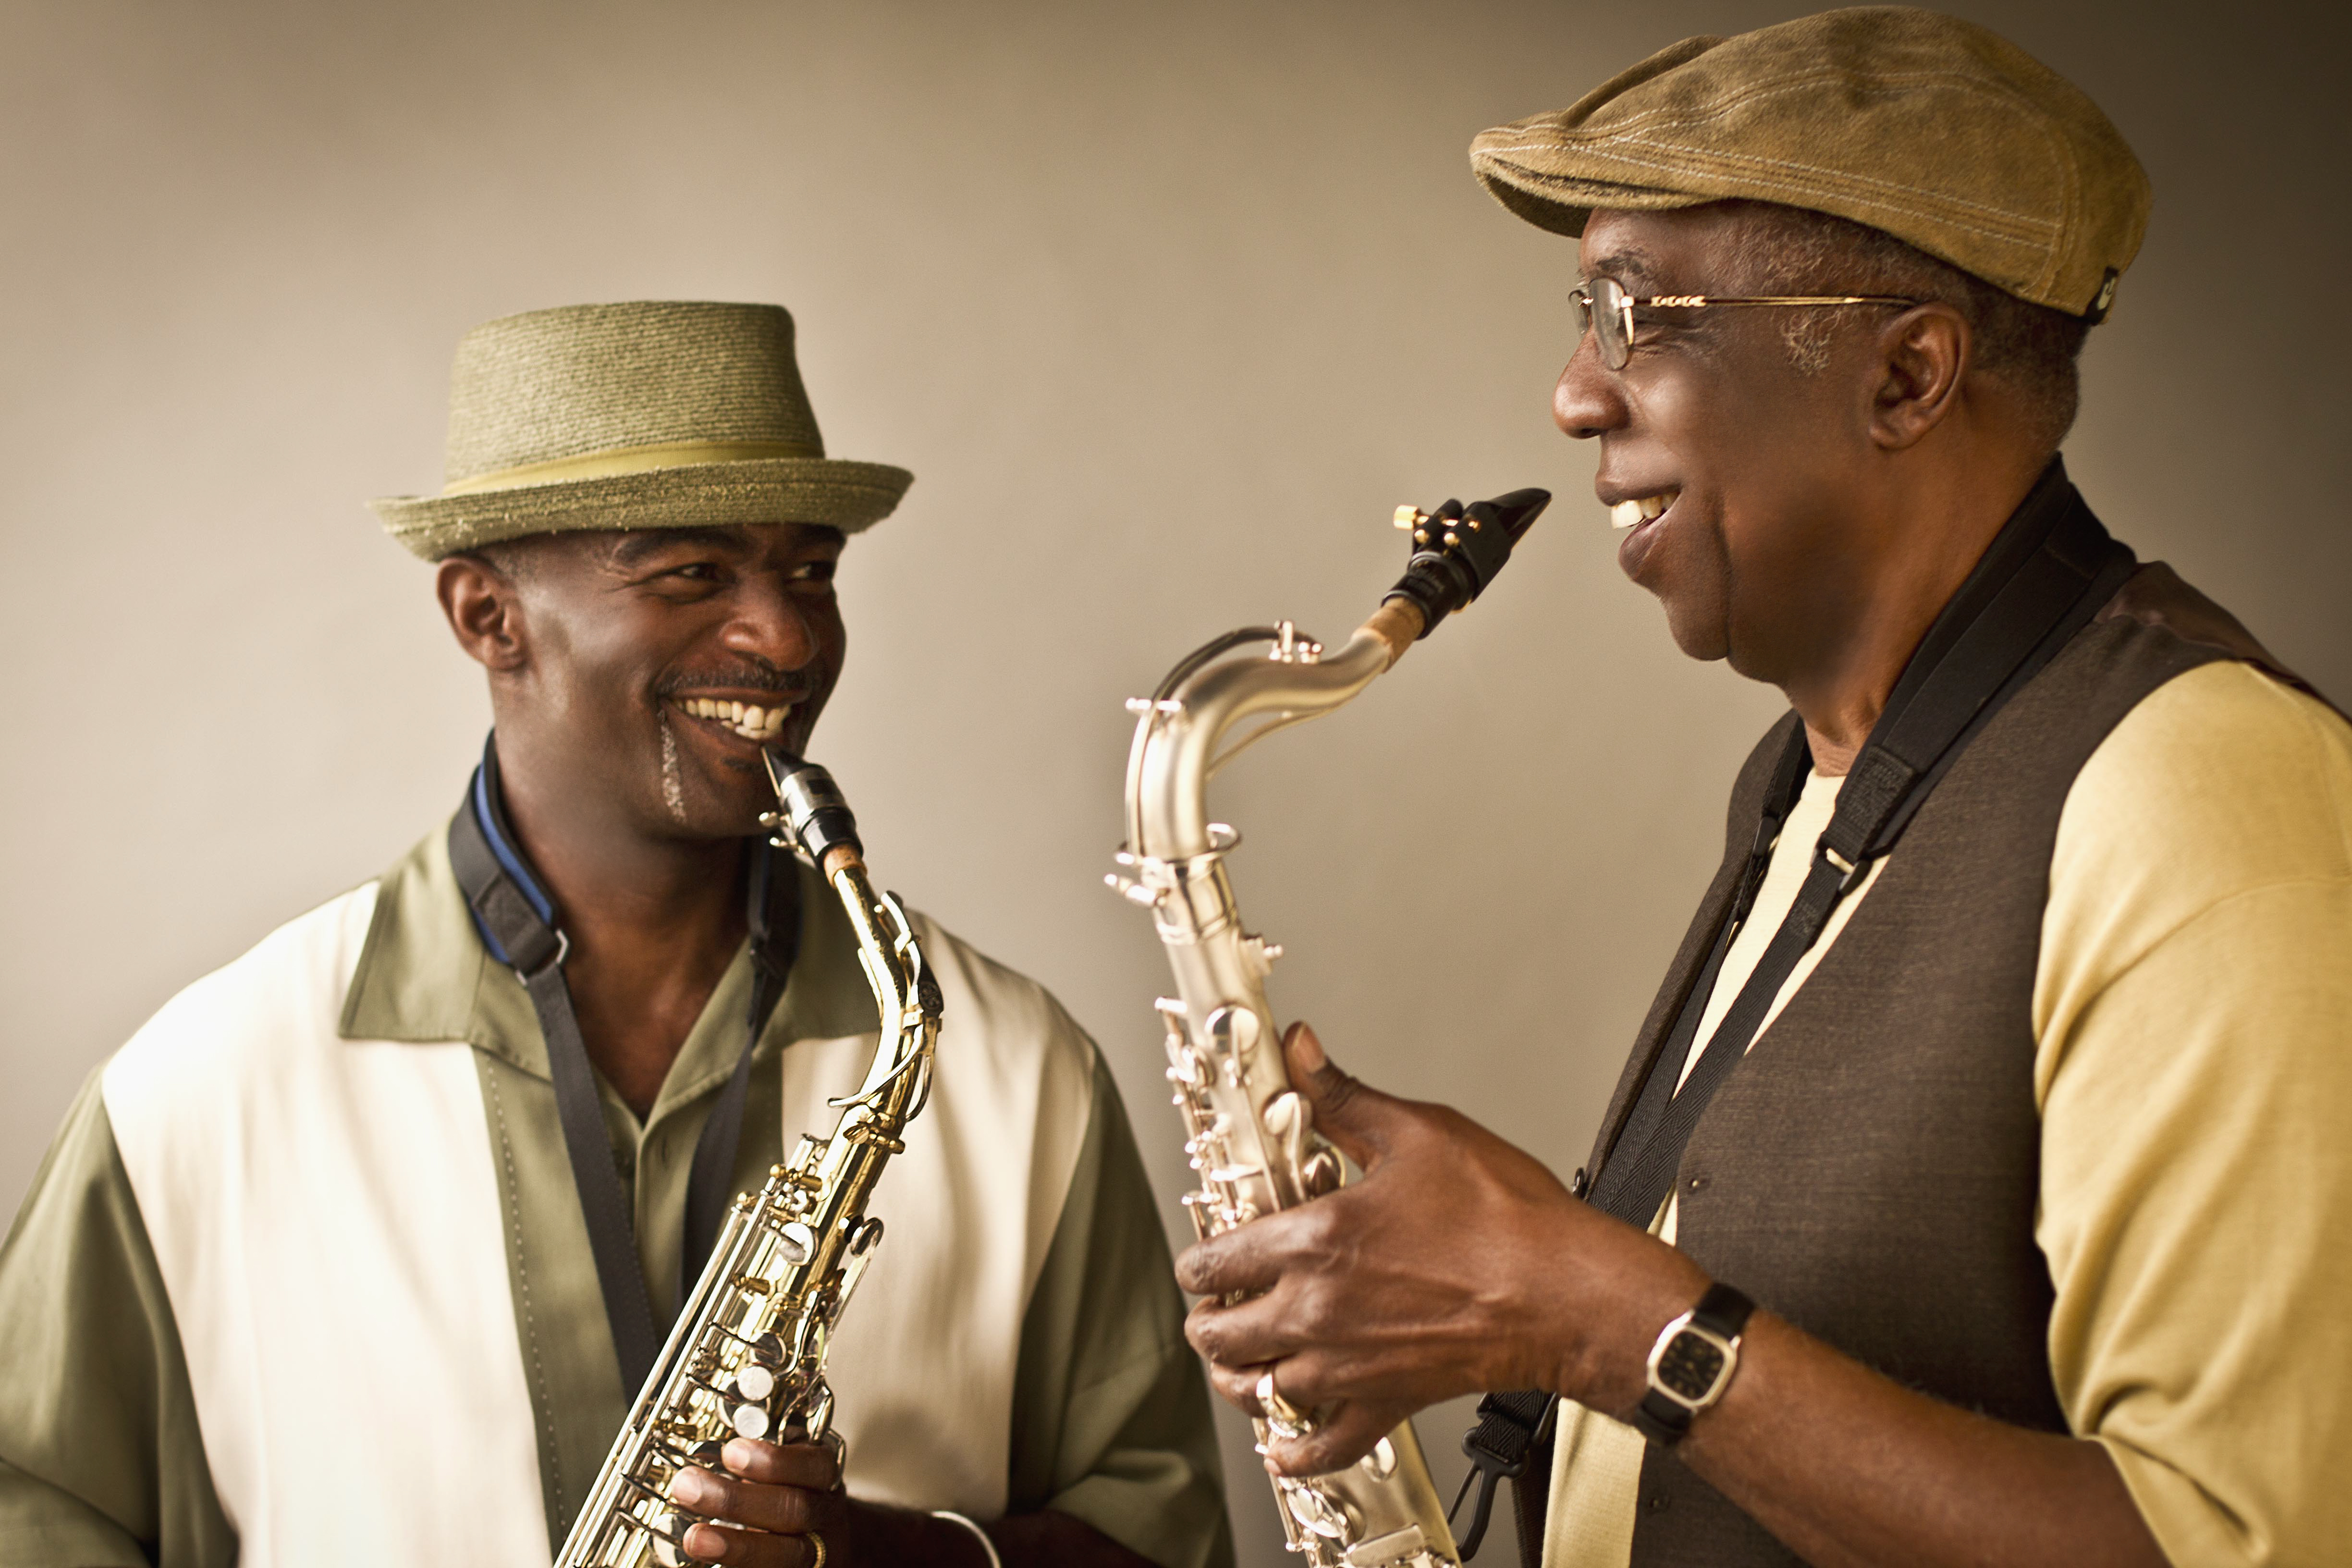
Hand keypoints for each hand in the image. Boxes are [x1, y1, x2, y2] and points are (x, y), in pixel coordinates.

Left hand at [668, 1437, 846, 1565]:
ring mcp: (813, 1551)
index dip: (776, 1461)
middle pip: (796, 1510)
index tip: (730, 1451)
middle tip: (687, 1485)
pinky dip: (736, 1566)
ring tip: (694, 1536)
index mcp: (821, 1476)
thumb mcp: (782, 1464)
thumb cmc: (787, 1490)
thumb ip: (754, 1458)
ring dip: (734, 1544)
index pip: (815, 1466)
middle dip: (737, 1500)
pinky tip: (708, 1558)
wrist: (821, 1538)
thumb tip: (701, 1449)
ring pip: (786, 1553)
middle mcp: (823, 1514)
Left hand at [1175, 1023, 1706, 1476]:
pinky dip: (1293, 1450)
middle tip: (1215, 1304)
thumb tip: (1299, 1049)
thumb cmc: (1506, 1217)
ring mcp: (1346, 1368)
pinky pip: (1320, 1449)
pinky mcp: (1385, 1406)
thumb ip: (1343, 1095)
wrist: (1567, 1292)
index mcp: (1315, 1242)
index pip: (1215, 1259)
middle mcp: (1317, 1312)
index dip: (1199, 1257)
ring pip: (1254, 1390)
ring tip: (1238, 1359)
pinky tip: (1283, 1439)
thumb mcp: (1418, 1132)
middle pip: (1219, 1333)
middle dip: (1207, 1317)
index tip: (1206, 1254)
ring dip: (1236, 1375)